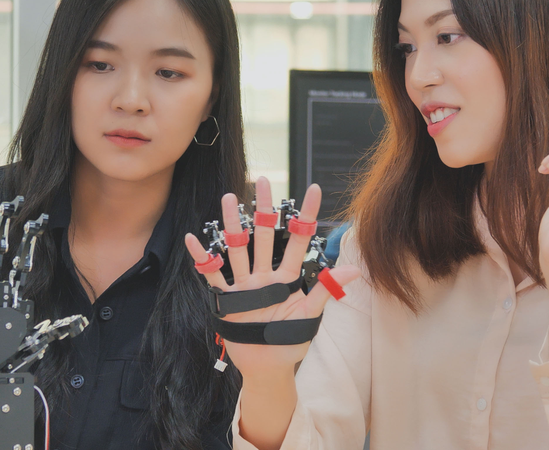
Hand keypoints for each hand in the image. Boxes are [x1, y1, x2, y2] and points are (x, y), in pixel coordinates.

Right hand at [182, 178, 359, 380]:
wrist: (268, 367)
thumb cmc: (290, 342)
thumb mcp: (310, 316)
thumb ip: (327, 289)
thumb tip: (355, 269)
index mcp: (288, 278)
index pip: (299, 240)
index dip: (306, 215)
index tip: (313, 189)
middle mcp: (265, 276)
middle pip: (266, 235)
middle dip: (265, 209)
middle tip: (263, 181)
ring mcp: (245, 286)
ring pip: (239, 249)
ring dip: (234, 225)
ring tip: (230, 199)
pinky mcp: (227, 300)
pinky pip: (213, 276)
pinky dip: (203, 259)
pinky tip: (193, 240)